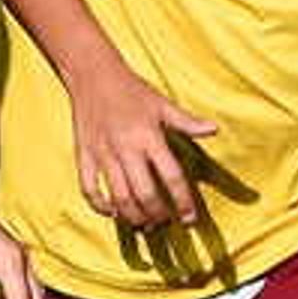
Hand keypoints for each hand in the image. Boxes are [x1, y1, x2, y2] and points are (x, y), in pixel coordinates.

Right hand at [64, 59, 220, 227]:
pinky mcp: (84, 155)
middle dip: (158, 215)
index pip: (171, 177)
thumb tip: (214, 130)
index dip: (183, 202)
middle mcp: (126, 148)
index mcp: (149, 136)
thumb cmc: (132, 90)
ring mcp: (103, 154)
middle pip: (145, 194)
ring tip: (145, 224)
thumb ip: (187, 122)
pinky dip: (100, 205)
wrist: (94, 74)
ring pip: (119, 197)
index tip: (189, 219)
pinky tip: (113, 212)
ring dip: (133, 217)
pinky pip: (89, 188)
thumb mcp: (162, 104)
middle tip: (166, 223)